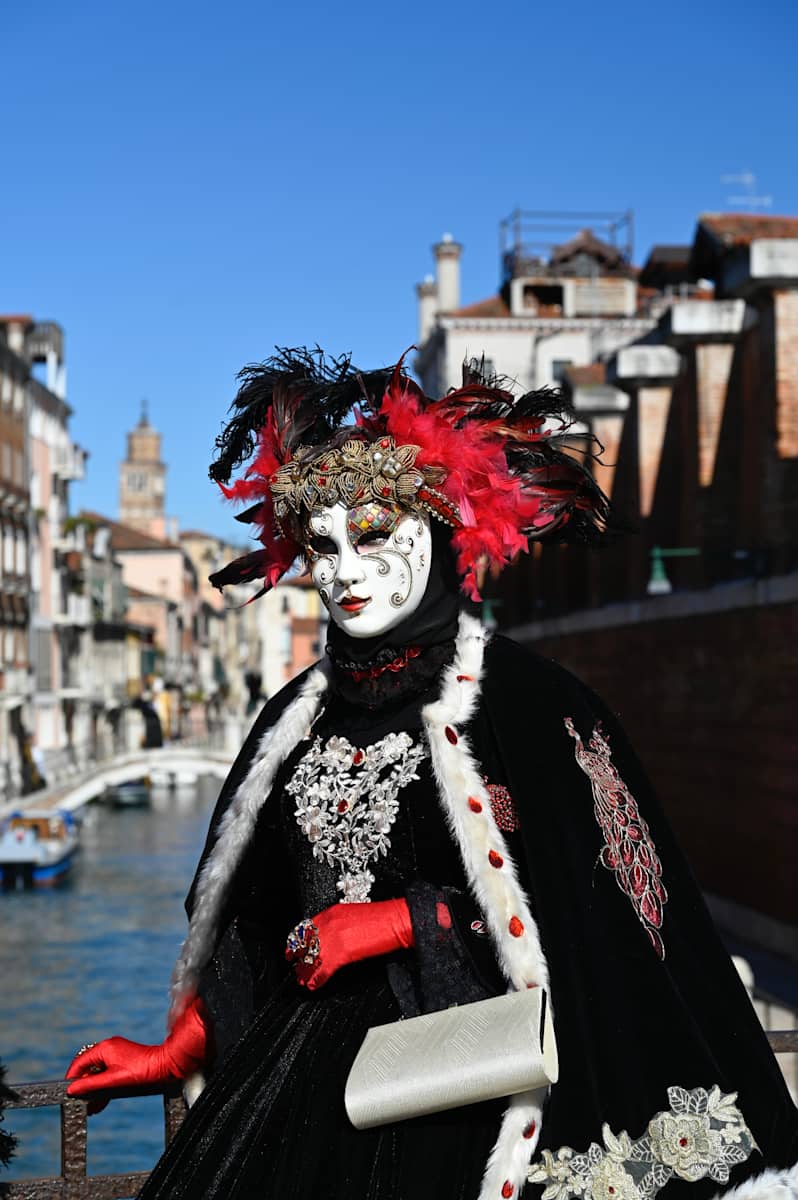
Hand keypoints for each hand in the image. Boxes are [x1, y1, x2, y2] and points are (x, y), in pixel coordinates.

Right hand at [65, 996, 208, 1113]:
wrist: (166, 1066)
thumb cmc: (142, 1071)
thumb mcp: (113, 1080)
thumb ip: (91, 1084)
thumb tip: (72, 1089)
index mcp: (105, 1048)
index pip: (80, 1062)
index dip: (72, 1077)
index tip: (66, 1092)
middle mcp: (109, 1048)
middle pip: (88, 1068)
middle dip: (83, 1087)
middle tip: (79, 1104)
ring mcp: (116, 1054)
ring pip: (98, 1074)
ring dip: (93, 1090)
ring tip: (89, 1109)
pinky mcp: (123, 1062)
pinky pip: (107, 1075)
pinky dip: (103, 1088)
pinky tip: (100, 1104)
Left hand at [287, 899, 414, 989]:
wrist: (395, 921)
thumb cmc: (382, 917)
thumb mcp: (355, 914)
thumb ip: (339, 924)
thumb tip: (333, 936)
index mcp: (332, 913)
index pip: (307, 928)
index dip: (298, 941)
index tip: (295, 948)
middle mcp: (329, 924)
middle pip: (306, 945)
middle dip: (300, 958)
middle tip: (296, 968)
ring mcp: (332, 939)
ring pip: (311, 959)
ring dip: (305, 972)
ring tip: (303, 980)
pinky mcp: (340, 955)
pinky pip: (322, 971)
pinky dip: (317, 980)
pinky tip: (314, 985)